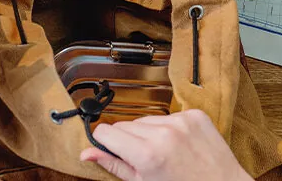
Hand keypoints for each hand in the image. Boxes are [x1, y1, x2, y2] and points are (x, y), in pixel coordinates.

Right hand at [81, 109, 252, 180]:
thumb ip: (114, 165)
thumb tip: (87, 153)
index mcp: (147, 154)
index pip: (106, 131)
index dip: (105, 142)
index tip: (110, 149)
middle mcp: (163, 134)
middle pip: (124, 124)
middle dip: (127, 140)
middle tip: (143, 159)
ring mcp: (181, 122)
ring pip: (144, 120)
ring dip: (148, 133)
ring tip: (163, 152)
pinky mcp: (195, 116)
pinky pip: (167, 115)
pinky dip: (169, 128)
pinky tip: (178, 144)